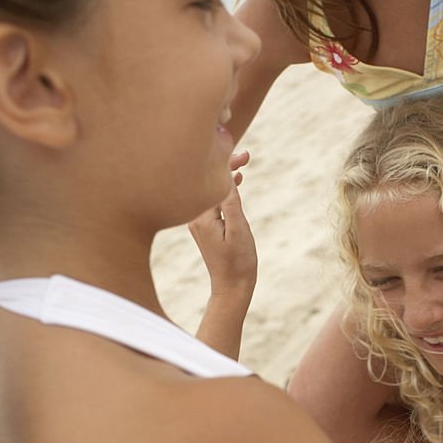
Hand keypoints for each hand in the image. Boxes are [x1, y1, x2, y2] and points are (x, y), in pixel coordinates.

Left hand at [189, 152, 256, 300]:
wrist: (231, 287)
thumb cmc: (238, 261)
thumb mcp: (239, 230)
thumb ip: (231, 202)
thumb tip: (225, 176)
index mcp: (201, 217)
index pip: (211, 181)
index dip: (227, 164)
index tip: (246, 157)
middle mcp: (194, 217)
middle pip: (206, 182)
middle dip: (225, 165)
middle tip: (247, 156)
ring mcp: (198, 221)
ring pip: (209, 190)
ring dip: (225, 176)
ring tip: (244, 163)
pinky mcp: (205, 226)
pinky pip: (211, 200)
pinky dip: (223, 189)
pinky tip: (236, 182)